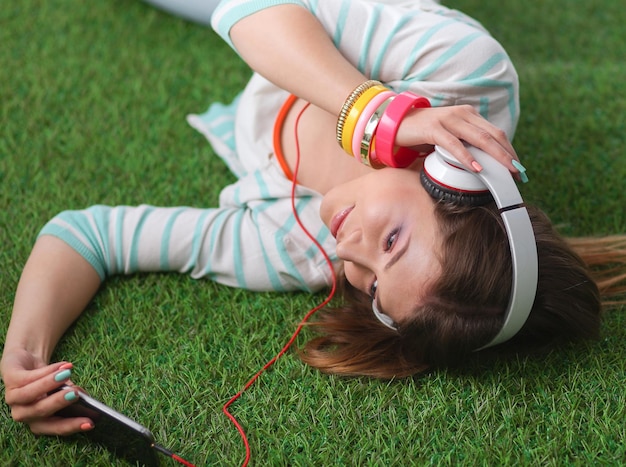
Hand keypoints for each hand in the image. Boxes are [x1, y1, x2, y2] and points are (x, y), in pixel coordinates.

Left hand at [1, 349, 92, 434]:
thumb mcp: (62, 389)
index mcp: (38, 420)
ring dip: (49, 384)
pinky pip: (27, 377)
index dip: (72, 425)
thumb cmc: (48, 380)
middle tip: (76, 394)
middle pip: (39, 412)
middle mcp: (24, 414)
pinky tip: (62, 365)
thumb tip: (85, 398)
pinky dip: (46, 371)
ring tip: (66, 374)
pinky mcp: (10, 379)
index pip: (55, 427)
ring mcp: (14, 398)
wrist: (27, 362)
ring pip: (28, 395)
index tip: (90, 422)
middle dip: (59, 402)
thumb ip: (70, 394)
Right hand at [396, 104, 519, 173]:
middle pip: (493, 135)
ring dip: (495, 157)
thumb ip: (467, 143)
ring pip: (479, 139)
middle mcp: (462, 114)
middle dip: (508, 155)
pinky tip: (476, 168)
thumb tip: (485, 163)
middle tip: (517, 172)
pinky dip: (466, 157)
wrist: (398, 122)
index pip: (497, 132)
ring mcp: (448, 120)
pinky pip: (454, 144)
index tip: (518, 167)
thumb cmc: (425, 131)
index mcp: (469, 115)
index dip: (509, 150)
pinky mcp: (434, 129)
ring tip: (505, 171)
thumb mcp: (451, 135)